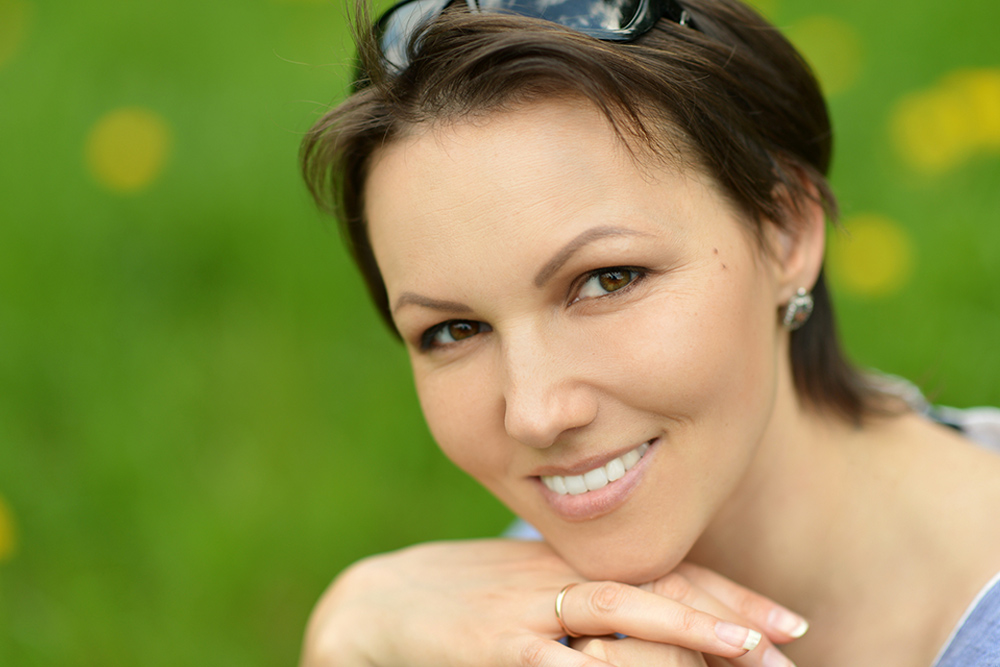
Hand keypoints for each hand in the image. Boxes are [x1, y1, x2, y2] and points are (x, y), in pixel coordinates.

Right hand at [300, 539, 804, 666]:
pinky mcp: (496, 646)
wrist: (378, 605)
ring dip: (686, 634)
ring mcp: (528, 611)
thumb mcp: (528, 592)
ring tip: (747, 652)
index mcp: (572, 564)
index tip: (783, 623)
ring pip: (618, 615)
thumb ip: (585, 605)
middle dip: (725, 616)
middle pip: (655, 588)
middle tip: (787, 645)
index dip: (726, 594)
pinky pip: (559, 664)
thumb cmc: (465, 604)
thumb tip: (655, 628)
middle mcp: (558, 579)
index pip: (660, 572)